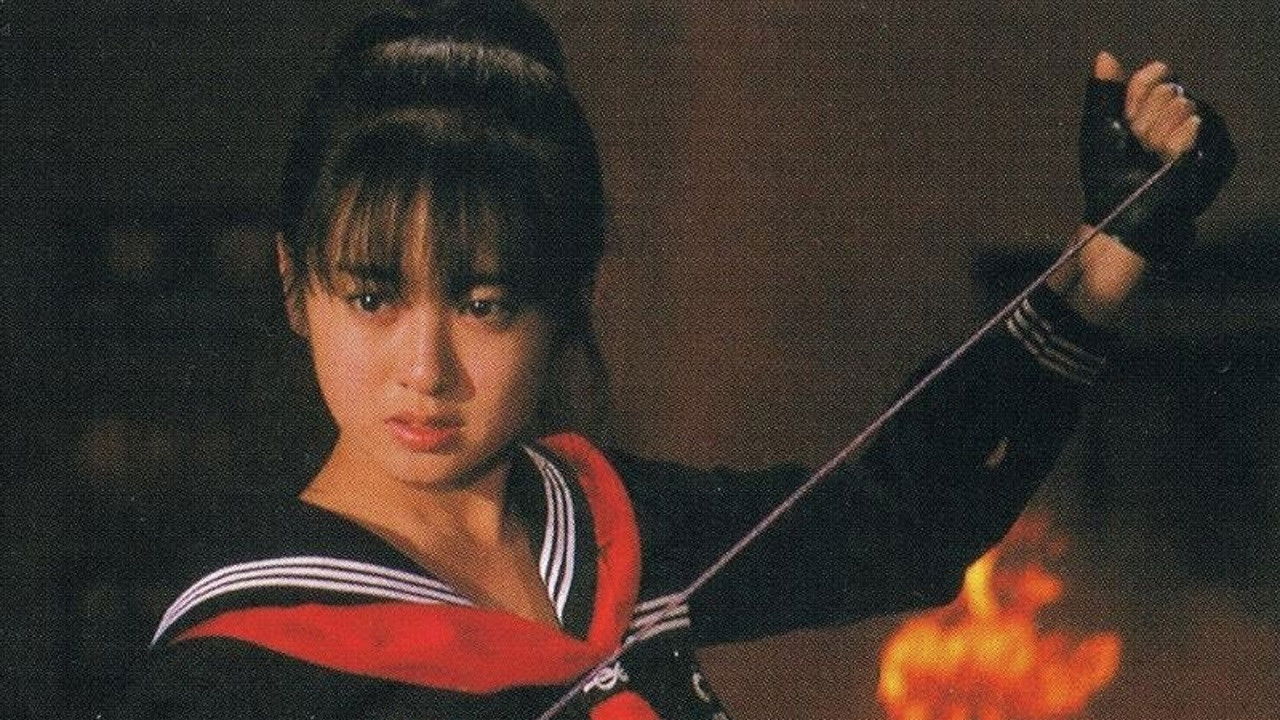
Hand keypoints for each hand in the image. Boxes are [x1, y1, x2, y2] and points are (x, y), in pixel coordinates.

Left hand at [1078, 51, 1235, 264]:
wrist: (1124, 212)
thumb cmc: (1108, 175)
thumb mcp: (1099, 129)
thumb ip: (1103, 92)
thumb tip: (1105, 56)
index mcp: (1156, 105)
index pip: (1154, 75)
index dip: (1135, 99)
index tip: (1124, 124)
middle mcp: (1183, 114)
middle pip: (1168, 90)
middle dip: (1144, 121)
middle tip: (1137, 148)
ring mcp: (1203, 132)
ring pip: (1183, 106)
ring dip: (1156, 135)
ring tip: (1151, 158)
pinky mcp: (1217, 151)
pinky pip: (1196, 126)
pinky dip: (1174, 144)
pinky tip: (1166, 161)